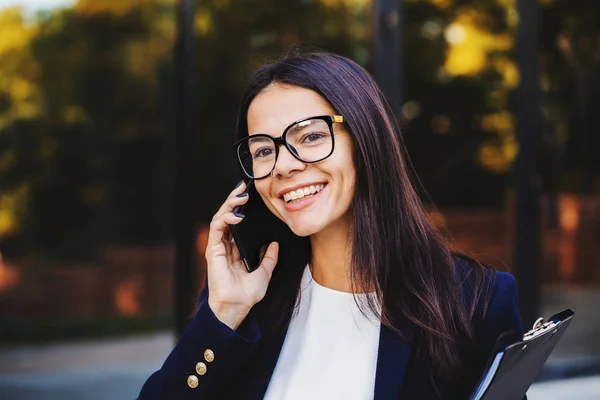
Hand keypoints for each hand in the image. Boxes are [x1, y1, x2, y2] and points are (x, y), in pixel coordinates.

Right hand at [205, 181, 278, 329]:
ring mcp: (217, 247)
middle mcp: (225, 246)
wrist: (236, 307)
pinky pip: (217, 228)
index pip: (237, 223)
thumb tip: (275, 245)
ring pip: (220, 218)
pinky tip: (236, 214)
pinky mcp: (212, 250)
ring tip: (240, 196)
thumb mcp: (264, 274)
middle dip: (234, 200)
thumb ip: (269, 259)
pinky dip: (225, 219)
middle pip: (227, 216)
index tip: (251, 196)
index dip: (242, 208)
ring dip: (229, 205)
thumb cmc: (246, 295)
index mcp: (235, 250)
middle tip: (243, 187)